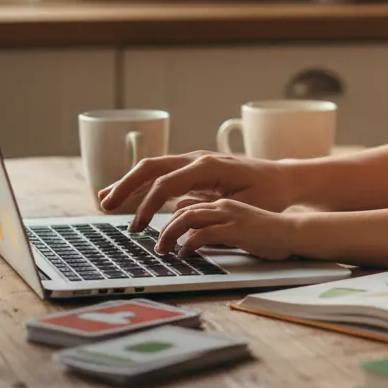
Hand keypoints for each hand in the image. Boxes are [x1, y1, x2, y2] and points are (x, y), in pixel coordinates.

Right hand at [97, 152, 294, 231]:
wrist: (283, 179)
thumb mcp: (246, 206)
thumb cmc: (269, 195)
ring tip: (105, 198)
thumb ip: (214, 209)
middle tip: (104, 205)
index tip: (139, 228)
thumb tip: (181, 215)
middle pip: (152, 167)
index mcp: (208, 167)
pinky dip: (142, 183)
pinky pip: (163, 173)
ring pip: (154, 167)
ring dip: (129, 182)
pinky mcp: (193, 170)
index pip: (167, 184)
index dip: (148, 206)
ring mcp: (194, 161)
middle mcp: (197, 159)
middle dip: (126, 185)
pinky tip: (125, 193)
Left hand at [156, 199, 294, 260]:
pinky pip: (202, 234)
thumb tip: (193, 237)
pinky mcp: (234, 229)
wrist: (294, 233)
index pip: (187, 206)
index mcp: (223, 203)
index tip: (163, 236)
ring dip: (170, 235)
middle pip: (182, 210)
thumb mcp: (237, 229)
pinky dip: (189, 244)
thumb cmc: (268, 234)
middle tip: (158, 247)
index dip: (170, 221)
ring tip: (164, 250)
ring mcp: (228, 215)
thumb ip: (217, 229)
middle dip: (165, 229)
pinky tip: (186, 254)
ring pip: (187, 218)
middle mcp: (223, 205)